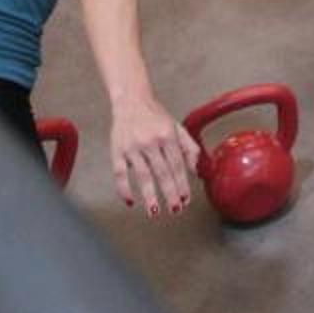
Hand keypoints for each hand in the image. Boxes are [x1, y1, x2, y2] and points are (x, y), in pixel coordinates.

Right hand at [108, 93, 200, 216]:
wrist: (131, 100)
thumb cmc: (155, 115)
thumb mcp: (176, 126)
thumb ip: (189, 147)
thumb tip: (196, 169)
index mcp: (167, 135)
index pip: (177, 165)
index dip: (182, 184)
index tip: (186, 199)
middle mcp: (151, 141)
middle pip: (162, 172)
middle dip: (170, 193)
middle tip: (175, 209)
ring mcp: (133, 147)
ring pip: (142, 175)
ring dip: (149, 195)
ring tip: (154, 211)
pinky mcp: (117, 151)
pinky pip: (120, 174)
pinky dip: (124, 189)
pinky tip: (130, 201)